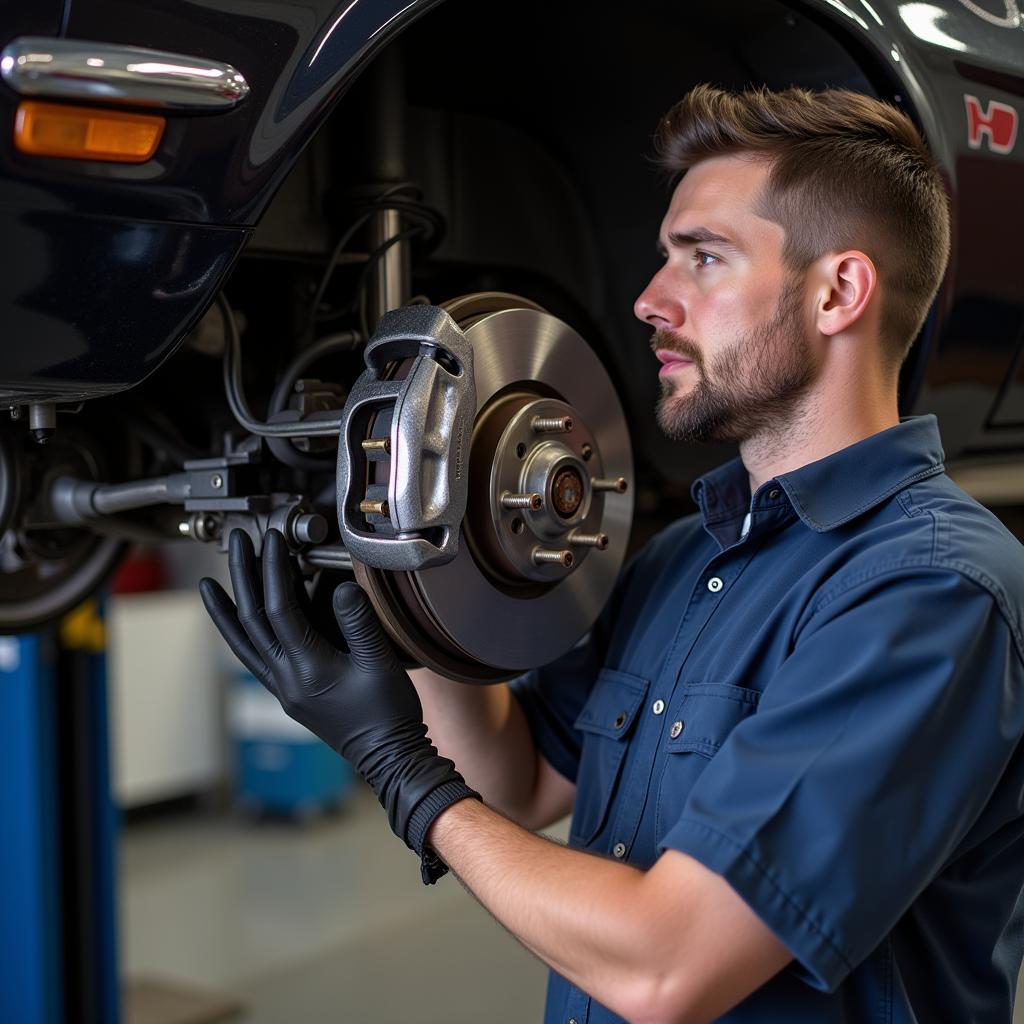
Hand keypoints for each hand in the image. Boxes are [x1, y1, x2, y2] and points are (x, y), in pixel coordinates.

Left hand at [199, 528, 477, 881]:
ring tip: (208, 584)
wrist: (387, 756)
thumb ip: (358, 622)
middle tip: (236, 542)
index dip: (274, 570)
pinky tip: (237, 619)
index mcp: (308, 669)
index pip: (280, 610)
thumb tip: (339, 586)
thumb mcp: (380, 663)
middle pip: (252, 621)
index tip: (274, 540)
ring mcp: (283, 688)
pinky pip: (254, 656)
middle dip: (242, 577)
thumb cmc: (387, 713)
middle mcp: (286, 679)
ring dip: (225, 610)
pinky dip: (239, 633)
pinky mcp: (289, 693)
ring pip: (243, 643)